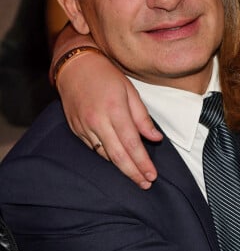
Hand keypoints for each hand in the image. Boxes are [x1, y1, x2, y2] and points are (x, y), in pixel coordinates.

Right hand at [57, 49, 161, 188]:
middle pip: (118, 155)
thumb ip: (142, 117)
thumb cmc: (105, 75)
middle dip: (133, 173)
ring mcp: (84, 127)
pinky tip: (118, 162)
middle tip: (145, 184)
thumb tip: (155, 138)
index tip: (152, 175)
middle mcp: (97, 121)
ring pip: (104, 155)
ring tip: (135, 177)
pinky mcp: (76, 129)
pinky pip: (94, 149)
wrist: (74, 66)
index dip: (142, 162)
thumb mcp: (130, 91)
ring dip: (121, 169)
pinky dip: (107, 157)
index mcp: (114, 110)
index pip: (132, 144)